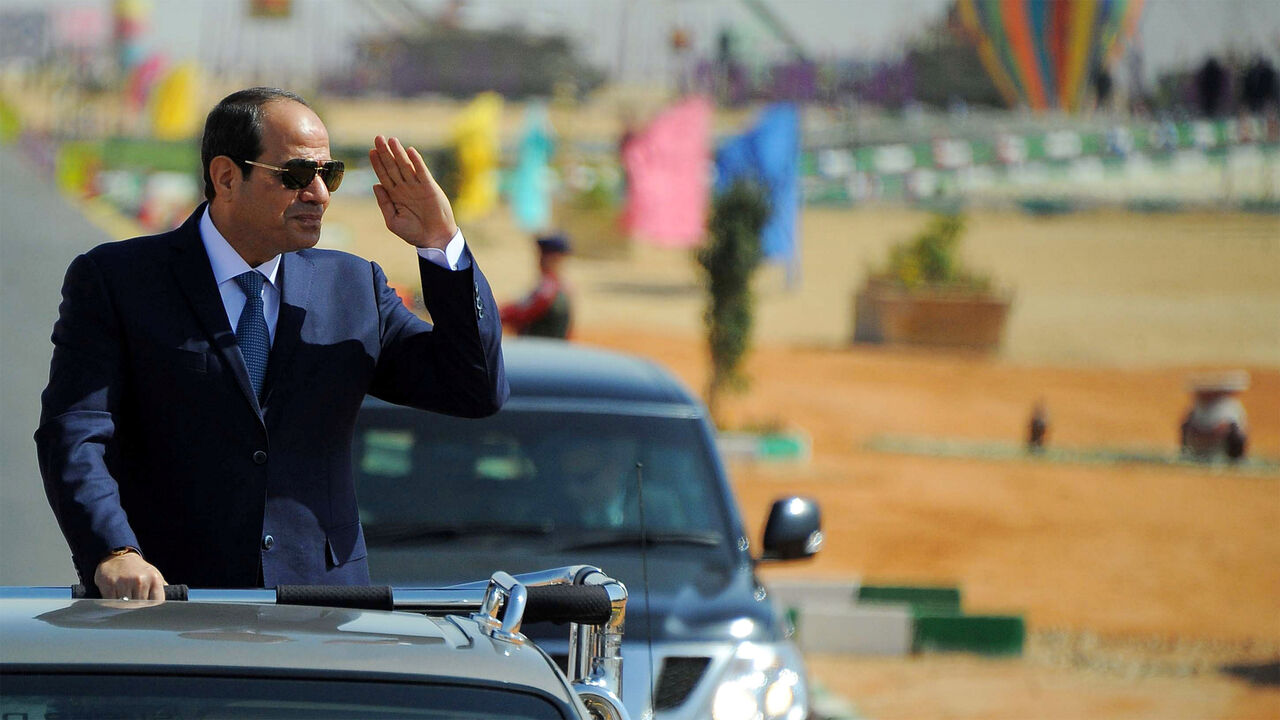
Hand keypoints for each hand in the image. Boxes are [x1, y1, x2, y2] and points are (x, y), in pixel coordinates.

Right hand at [94, 552, 167, 600]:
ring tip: (124, 599)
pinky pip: (112, 603)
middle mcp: (140, 580)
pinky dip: (113, 603)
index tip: (147, 606)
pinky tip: (115, 597)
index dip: (151, 607)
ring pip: (126, 606)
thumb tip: (171, 603)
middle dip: (137, 607)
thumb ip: (161, 589)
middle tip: (134, 604)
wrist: (118, 557)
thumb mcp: (154, 575)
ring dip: (124, 606)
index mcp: (154, 579)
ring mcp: (124, 583)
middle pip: (140, 606)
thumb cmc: (138, 570)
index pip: (156, 602)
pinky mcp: (109, 585)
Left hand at [369, 135, 457, 249]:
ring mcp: (417, 186)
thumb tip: (376, 185)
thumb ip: (384, 203)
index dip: (377, 163)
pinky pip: (422, 172)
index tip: (371, 151)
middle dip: (385, 152)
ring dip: (398, 153)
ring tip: (391, 140)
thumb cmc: (413, 232)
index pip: (384, 174)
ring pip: (405, 166)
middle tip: (378, 138)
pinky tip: (410, 151)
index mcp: (394, 194)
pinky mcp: (429, 187)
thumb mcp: (393, 221)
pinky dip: (417, 162)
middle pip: (392, 166)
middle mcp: (405, 187)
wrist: (434, 239)